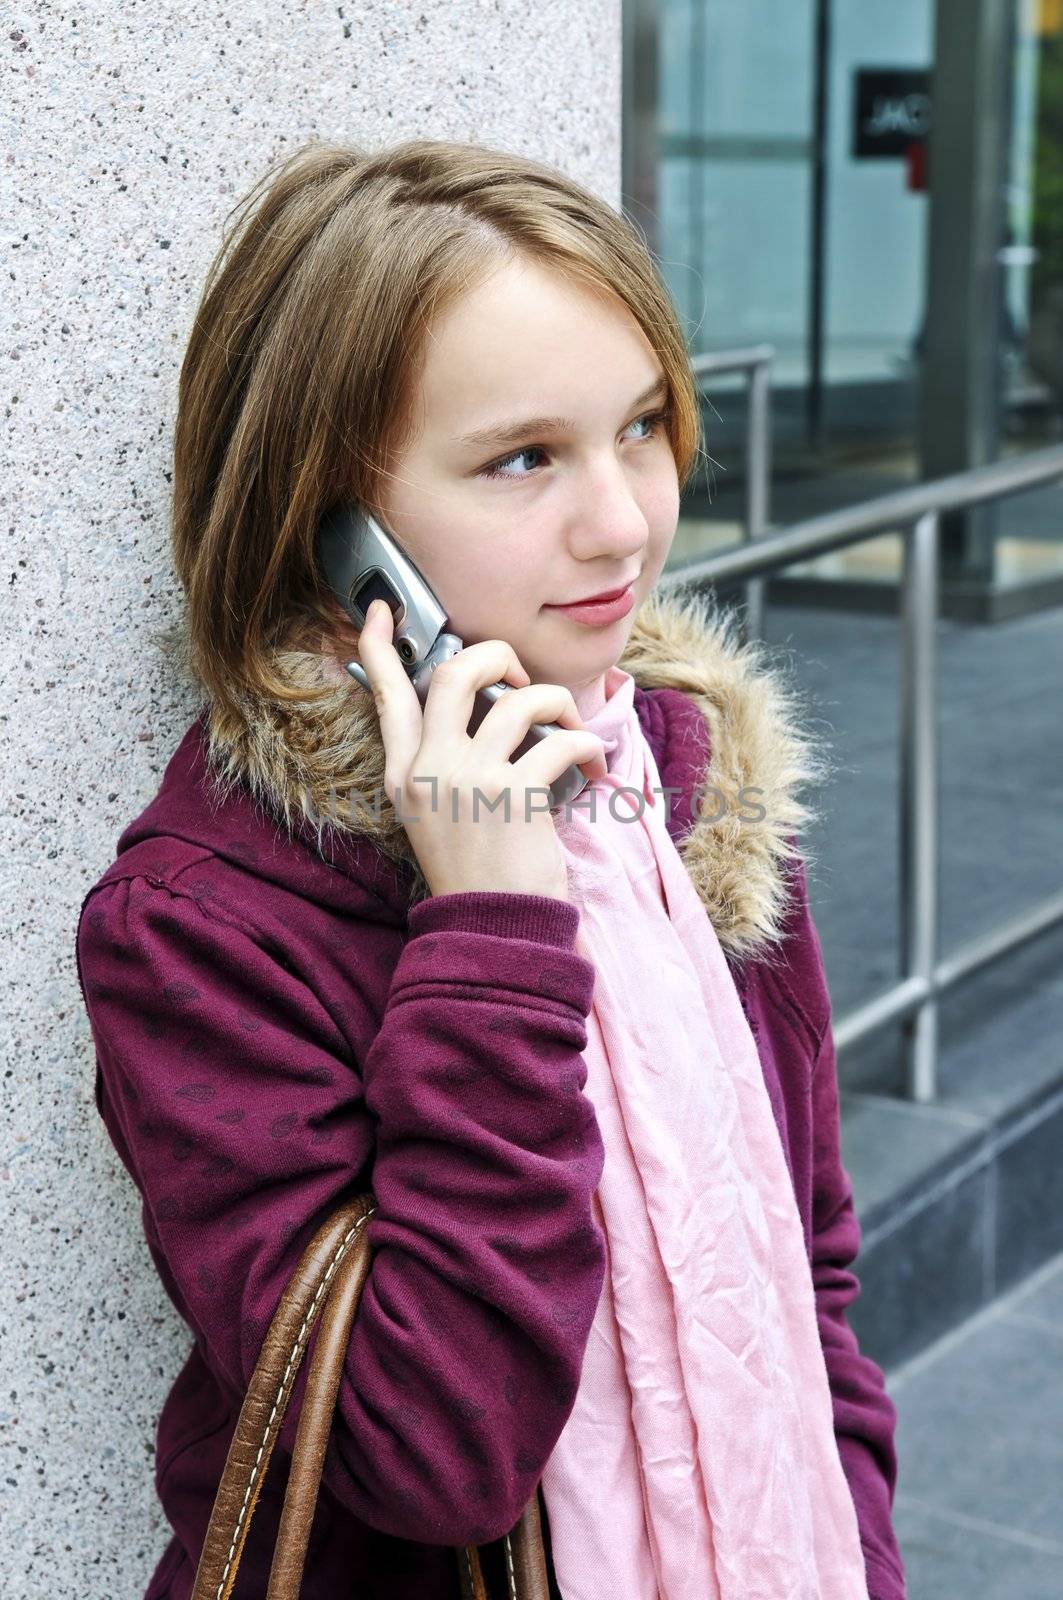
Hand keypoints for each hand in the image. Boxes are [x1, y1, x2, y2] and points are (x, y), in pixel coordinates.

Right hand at [353, 599, 607, 901]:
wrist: (495, 928)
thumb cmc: (478, 873)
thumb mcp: (436, 816)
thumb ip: (443, 764)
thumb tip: (483, 710)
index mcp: (404, 773)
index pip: (385, 695)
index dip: (379, 646)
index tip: (380, 609)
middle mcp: (428, 769)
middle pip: (453, 672)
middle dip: (497, 657)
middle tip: (522, 679)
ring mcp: (468, 780)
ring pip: (518, 699)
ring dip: (557, 706)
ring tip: (574, 735)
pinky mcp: (513, 795)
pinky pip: (559, 742)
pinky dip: (587, 748)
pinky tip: (594, 770)